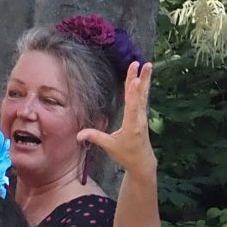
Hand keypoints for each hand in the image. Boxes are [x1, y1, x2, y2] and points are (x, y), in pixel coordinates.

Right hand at [75, 62, 155, 178]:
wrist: (142, 162)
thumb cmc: (126, 155)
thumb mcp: (109, 147)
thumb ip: (95, 137)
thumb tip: (78, 135)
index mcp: (132, 125)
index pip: (132, 106)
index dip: (133, 92)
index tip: (134, 79)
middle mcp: (139, 118)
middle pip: (139, 95)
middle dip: (140, 79)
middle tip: (143, 64)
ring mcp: (143, 116)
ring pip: (144, 94)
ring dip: (145, 79)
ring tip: (148, 65)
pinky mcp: (142, 115)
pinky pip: (143, 98)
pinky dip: (143, 87)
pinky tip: (143, 78)